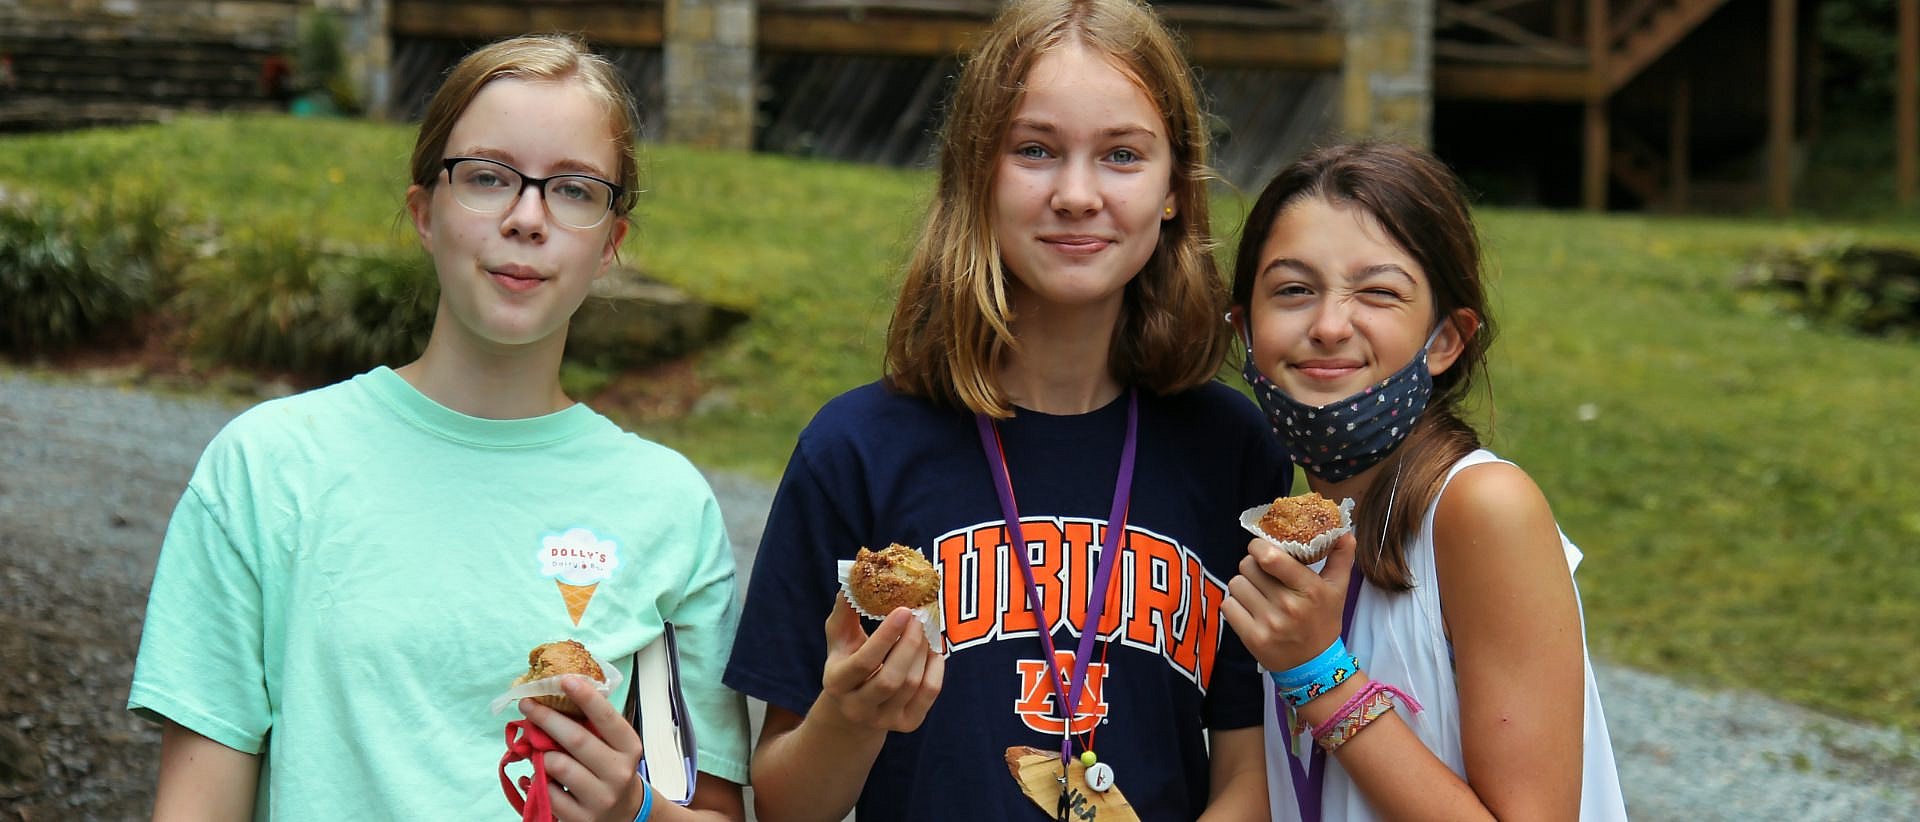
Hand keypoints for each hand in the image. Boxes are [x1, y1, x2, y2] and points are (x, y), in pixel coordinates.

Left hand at [519, 676, 649, 821]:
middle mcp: (618, 773)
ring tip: (540, 752)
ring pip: (558, 766)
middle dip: (547, 718)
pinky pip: (548, 792)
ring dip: (541, 754)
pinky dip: (539, 781)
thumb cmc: (611, 769)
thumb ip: (593, 724)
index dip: (585, 697)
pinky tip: (542, 778)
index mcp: (629, 748)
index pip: (607, 718)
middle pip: (576, 739)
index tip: (564, 679)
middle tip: (527, 704)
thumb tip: (557, 693)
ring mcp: (601, 798)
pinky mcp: (581, 818)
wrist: (623, 814)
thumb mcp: (614, 746)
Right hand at [817, 594, 944, 732]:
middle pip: (892, 679)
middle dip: (910, 644)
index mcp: (837, 683)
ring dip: (924, 650)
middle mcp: (858, 708)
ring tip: (926, 627)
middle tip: (920, 616)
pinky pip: (929, 693)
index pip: (864, 663)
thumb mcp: (839, 639)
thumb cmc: (847, 662)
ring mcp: (884, 720)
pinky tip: (934, 648)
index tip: (904, 610)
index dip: (886, 637)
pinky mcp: (908, 724)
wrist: (853, 709)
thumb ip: (845, 612)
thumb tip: (853, 580)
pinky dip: (937, 667)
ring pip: (913, 684)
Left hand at [1223, 532, 1357, 671]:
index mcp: (1309, 589)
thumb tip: (1346, 532)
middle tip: (1263, 574)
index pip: (1270, 557)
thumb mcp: (1337, 590)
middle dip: (1253, 566)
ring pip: (1236, 584)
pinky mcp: (1252, 638)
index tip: (1262, 549)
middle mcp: (1288, 605)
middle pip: (1248, 566)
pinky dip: (1235, 604)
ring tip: (1257, 593)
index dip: (1259, 547)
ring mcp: (1269, 623)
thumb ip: (1341, 558)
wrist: (1314, 666)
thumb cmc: (1323, 621)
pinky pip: (1228, 605)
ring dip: (1244, 585)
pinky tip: (1249, 609)